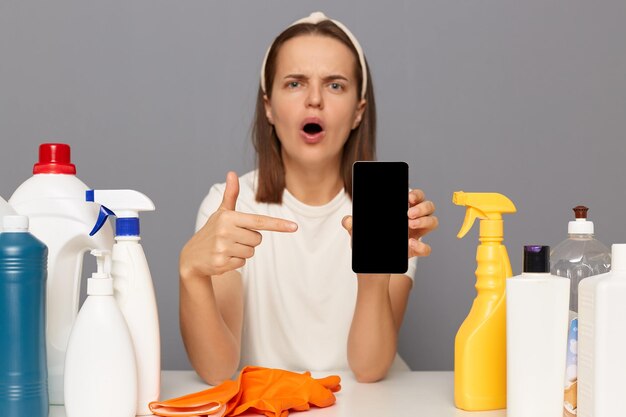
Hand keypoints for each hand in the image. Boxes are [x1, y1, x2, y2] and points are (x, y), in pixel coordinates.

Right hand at [180, 172, 297, 278]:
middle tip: (232, 239)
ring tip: (227, 248)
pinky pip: (243, 263)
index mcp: (228, 217)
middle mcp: (225, 231)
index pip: (259, 221)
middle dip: (248, 240)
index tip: (294, 227)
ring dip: (242, 252)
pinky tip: (223, 258)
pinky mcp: (220, 263)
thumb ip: (231, 195)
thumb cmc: (212, 231)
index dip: (278, 225)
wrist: (192, 256)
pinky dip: (235, 262)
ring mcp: (222, 248)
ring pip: (251, 252)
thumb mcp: (221, 213)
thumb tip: (232, 173)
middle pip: (257, 239)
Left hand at [341, 189, 437, 258]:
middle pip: (428, 206)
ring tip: (410, 224)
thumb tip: (347, 220)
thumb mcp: (358, 233)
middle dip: (422, 206)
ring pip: (433, 221)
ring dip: (424, 221)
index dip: (416, 194)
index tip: (408, 197)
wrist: (372, 270)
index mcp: (401, 211)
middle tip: (409, 212)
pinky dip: (421, 245)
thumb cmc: (368, 246)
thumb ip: (353, 225)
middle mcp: (412, 221)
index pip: (414, 197)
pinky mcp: (416, 251)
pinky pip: (427, 247)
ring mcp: (416, 235)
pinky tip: (410, 244)